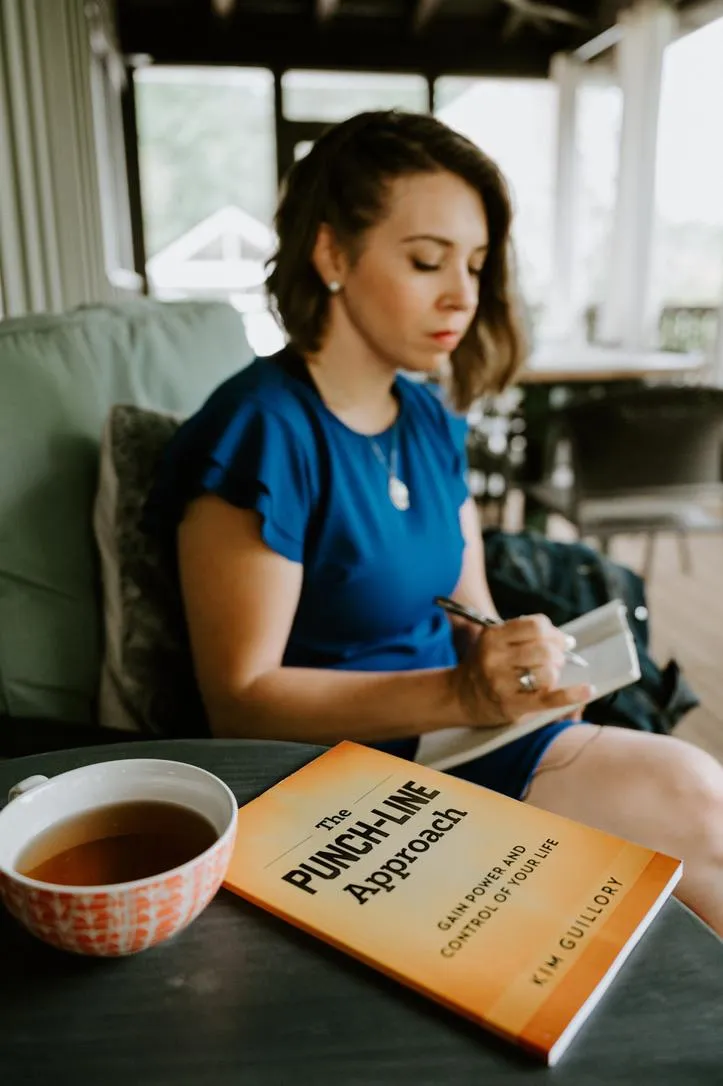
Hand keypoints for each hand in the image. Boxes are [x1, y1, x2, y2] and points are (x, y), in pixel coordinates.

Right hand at [452, 614, 595, 726]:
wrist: (460, 697)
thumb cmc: (485, 666)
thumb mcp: (495, 642)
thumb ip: (524, 635)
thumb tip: (566, 640)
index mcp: (493, 637)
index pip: (536, 625)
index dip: (554, 632)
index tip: (560, 641)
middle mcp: (495, 658)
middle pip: (544, 649)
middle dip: (558, 653)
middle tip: (556, 660)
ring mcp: (502, 683)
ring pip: (547, 672)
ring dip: (555, 672)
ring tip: (549, 675)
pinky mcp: (511, 705)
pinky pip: (548, 699)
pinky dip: (571, 695)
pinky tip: (587, 690)